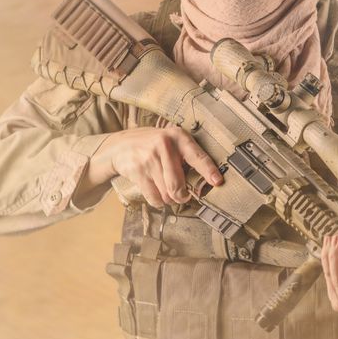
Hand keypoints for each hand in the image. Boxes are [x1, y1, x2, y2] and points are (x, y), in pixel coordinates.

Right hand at [88, 126, 222, 208]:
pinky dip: (158, 201)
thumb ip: (186, 155)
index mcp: (178, 137)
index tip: (217, 181)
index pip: (197, 156)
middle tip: (183, 196)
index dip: (208, 170)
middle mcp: (164, 146)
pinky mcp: (138, 171)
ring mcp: (149, 159)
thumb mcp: (171, 141)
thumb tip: (204, 182)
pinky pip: (154, 198)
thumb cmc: (152, 145)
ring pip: (167, 194)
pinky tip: (156, 191)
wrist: (120, 145)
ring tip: (166, 189)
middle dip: (182, 196)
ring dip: (169, 198)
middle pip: (178, 185)